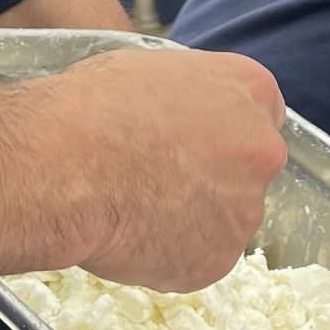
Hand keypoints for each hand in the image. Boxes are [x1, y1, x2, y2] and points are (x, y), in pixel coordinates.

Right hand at [26, 49, 287, 290]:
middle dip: (211, 177)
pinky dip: (167, 254)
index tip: (189, 143)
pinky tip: (129, 236)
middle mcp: (262, 151)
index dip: (218, 132)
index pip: (257, 115)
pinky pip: (196, 259)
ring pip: (222, 219)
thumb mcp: (147, 69)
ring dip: (189, 219)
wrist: (66, 166)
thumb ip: (185, 95)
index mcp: (251, 90)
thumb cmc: (93, 107)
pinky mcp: (218, 260)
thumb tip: (175, 116)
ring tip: (132, 207)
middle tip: (156, 179)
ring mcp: (244, 211)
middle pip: (246, 169)